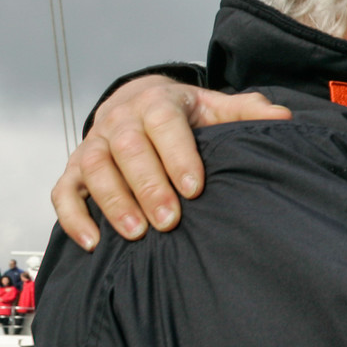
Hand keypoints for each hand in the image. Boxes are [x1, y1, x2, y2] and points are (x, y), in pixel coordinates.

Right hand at [52, 76, 289, 248]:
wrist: (137, 102)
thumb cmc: (184, 114)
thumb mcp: (216, 107)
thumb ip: (248, 110)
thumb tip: (283, 118)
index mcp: (157, 103)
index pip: (165, 126)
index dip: (178, 156)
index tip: (195, 188)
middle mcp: (120, 121)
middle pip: (127, 150)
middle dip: (148, 186)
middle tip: (170, 220)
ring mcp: (93, 145)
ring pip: (93, 168)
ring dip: (112, 202)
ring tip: (135, 234)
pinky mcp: (74, 170)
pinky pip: (64, 191)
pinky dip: (73, 216)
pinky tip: (92, 243)